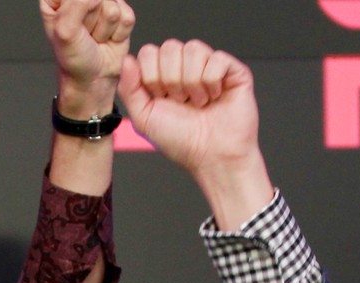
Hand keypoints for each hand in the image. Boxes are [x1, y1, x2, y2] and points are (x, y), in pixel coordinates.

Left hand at [42, 0, 133, 112]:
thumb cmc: (74, 59)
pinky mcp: (120, 13)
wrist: (94, 79)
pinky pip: (127, 16)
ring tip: (95, 38)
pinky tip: (109, 39)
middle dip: (92, 20)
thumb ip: (77, 4)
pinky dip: (118, 33)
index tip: (73, 26)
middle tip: (85, 34)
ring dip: (105, 28)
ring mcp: (102, 4)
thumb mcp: (65, 31)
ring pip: (114, 5)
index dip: (75, 9)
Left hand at [119, 40, 262, 173]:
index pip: (149, 52)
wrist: (212, 157)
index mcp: (163, 76)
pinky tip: (215, 96)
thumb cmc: (181, 141)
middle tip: (181, 101)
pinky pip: (217, 58)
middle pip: (170, 47)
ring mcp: (210, 67)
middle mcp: (186, 68)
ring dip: (192, 81)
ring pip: (193, 48)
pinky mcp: (233, 71)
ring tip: (198, 102)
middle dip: (171, 79)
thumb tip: (127, 59)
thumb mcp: (144, 118)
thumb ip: (129, 89)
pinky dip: (212, 81)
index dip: (152, 76)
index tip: (161, 99)